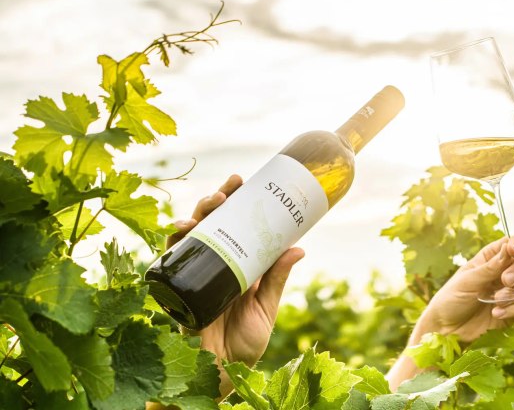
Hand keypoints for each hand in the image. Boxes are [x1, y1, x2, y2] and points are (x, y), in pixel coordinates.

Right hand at [168, 175, 304, 397]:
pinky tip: (180, 231)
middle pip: (210, 225)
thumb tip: (299, 247)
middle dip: (216, 201)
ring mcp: (195, 275)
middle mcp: (214, 265)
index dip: (236, 204)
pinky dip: (173, 245)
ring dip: (196, 215)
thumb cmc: (246, 344)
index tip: (245, 183)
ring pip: (190, 237)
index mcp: (236, 265)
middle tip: (229, 187)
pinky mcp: (179, 290)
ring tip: (211, 204)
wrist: (225, 373)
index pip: (234, 226)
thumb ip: (277, 279)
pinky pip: (171, 263)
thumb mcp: (266, 307)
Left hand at [414, 236, 513, 341]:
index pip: (513, 244)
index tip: (513, 251)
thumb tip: (509, 247)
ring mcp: (511, 291)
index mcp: (490, 258)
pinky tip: (496, 313)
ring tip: (496, 301)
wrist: (446, 330)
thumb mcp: (467, 280)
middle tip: (506, 280)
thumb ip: (490, 267)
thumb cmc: (451, 299)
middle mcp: (504, 272)